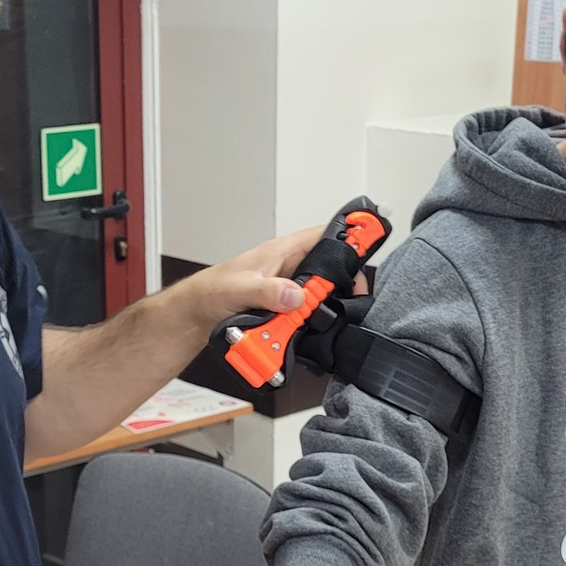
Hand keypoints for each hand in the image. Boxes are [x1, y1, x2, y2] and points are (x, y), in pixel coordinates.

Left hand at [172, 224, 373, 333]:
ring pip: (322, 292)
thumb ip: (267, 291)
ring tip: (334, 316)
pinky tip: (316, 330)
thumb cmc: (211, 291)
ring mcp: (289, 288)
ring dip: (328, 306)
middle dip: (345, 281)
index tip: (368, 244)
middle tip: (354, 297)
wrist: (197, 314)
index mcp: (282, 251)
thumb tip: (295, 295)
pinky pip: (309, 311)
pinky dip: (315, 321)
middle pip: (330, 267)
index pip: (324, 235)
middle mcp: (289, 267)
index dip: (349, 237)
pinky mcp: (285, 306)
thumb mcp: (239, 289)